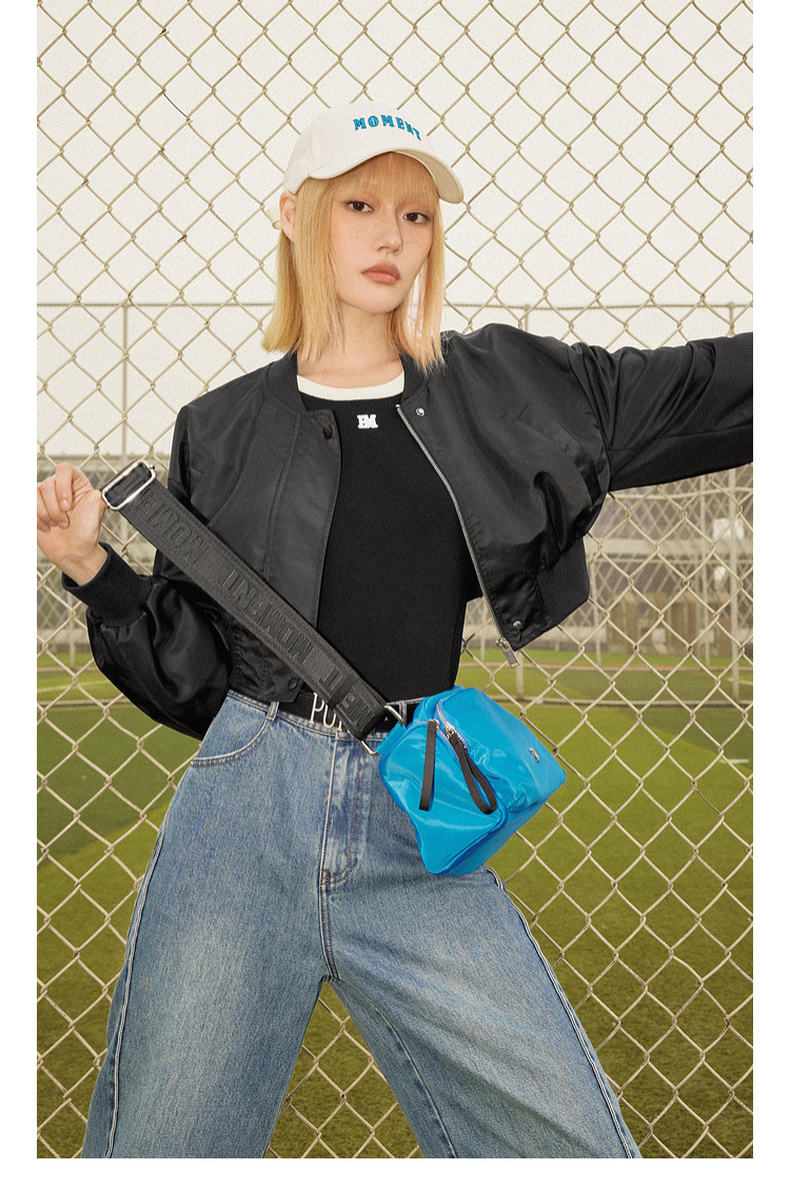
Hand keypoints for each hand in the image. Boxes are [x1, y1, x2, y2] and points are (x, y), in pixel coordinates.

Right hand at [37, 463, 107, 584]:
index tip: (67, 506)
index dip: (63, 486)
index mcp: (76, 482)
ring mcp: (44, 497)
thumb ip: (96, 495)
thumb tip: (99, 490)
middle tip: (65, 523)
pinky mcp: (33, 508)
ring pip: (34, 495)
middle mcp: (59, 486)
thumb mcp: (97, 511)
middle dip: (55, 509)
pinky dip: (36, 520)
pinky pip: (26, 506)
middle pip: (46, 485)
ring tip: (56, 525)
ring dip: (45, 515)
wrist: (75, 551)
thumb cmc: (87, 531)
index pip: (63, 469)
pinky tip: (46, 528)